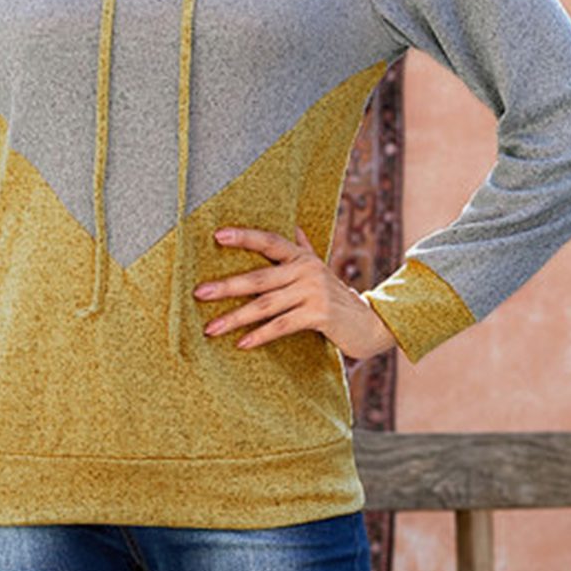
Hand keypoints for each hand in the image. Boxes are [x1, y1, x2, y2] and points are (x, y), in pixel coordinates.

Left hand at [193, 224, 397, 360]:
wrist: (371, 323)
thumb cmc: (337, 298)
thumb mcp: (320, 270)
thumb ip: (305, 249)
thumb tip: (293, 226)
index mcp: (302, 257)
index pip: (270, 241)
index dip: (244, 237)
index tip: (217, 236)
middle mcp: (307, 270)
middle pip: (259, 277)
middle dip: (226, 286)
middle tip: (199, 294)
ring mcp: (314, 291)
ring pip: (265, 304)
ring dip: (235, 317)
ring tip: (211, 328)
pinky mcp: (319, 314)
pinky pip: (282, 325)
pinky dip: (260, 335)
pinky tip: (242, 343)